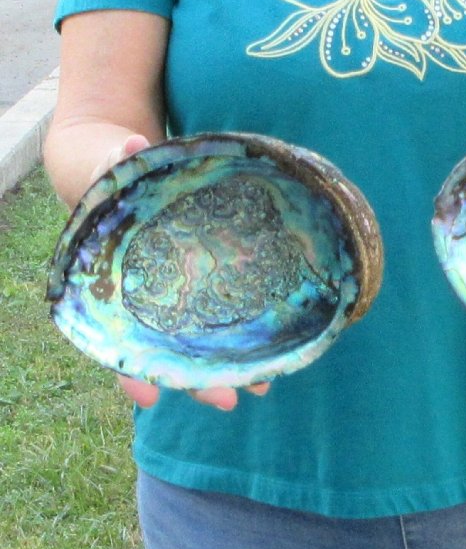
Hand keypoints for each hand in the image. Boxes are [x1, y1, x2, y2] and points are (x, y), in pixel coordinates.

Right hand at [94, 134, 270, 409]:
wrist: (128, 168)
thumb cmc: (113, 173)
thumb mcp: (110, 166)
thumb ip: (117, 162)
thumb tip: (131, 147)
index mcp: (114, 284)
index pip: (118, 339)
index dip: (131, 371)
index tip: (149, 398)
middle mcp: (146, 298)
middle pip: (168, 352)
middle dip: (197, 380)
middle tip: (231, 401)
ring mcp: (176, 292)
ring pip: (198, 342)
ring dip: (228, 365)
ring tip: (264, 386)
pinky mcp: (204, 278)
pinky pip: (223, 310)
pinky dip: (242, 330)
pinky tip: (271, 345)